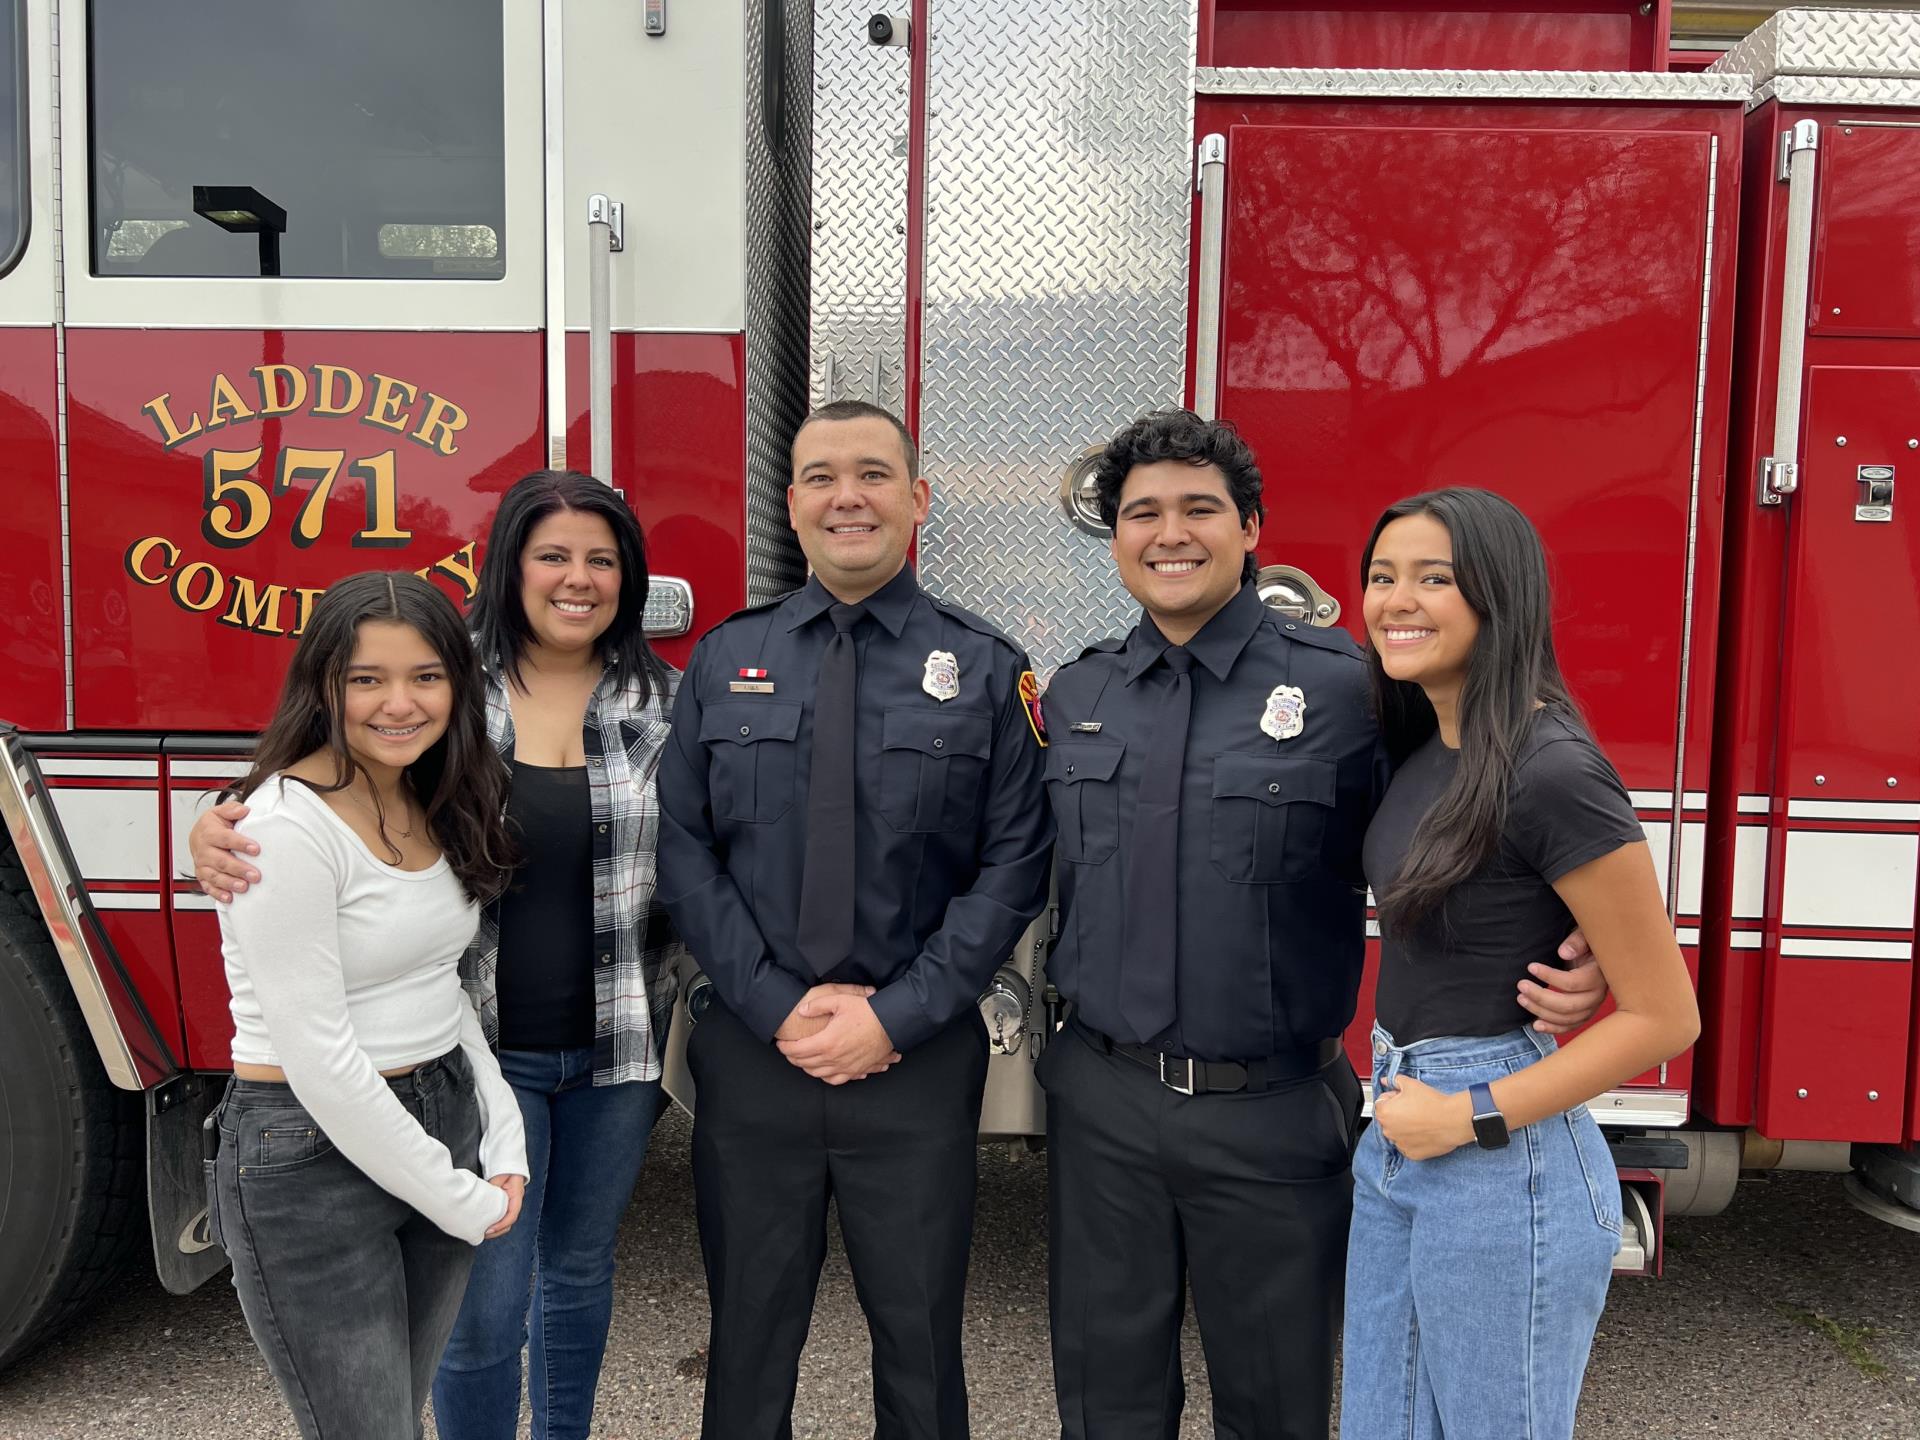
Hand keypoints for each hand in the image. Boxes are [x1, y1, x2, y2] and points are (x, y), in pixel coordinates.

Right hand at [189, 801, 258, 901]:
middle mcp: (204, 850)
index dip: (240, 844)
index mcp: (209, 833)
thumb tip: (244, 809)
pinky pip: (208, 887)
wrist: (198, 835)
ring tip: (244, 887)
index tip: (256, 849)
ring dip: (229, 883)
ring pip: (214, 876)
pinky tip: (229, 898)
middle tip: (255, 875)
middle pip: (221, 861)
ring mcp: (202, 865)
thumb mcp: (221, 812)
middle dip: (239, 869)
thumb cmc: (213, 825)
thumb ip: (232, 810)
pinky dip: (218, 894)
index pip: (225, 838)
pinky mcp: (202, 876)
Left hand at [484, 1175, 524, 1237]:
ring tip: (484, 1232)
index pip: (512, 1215)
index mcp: (516, 1196)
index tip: (490, 1229)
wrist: (509, 1164)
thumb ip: (494, 1186)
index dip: (501, 1224)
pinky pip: (502, 1217)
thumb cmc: (506, 1169)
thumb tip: (485, 1196)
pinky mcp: (505, 1205)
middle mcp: (515, 1202)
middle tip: (484, 1234)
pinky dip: (495, 1224)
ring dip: (496, 1229)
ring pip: (506, 1222)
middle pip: (509, 1222)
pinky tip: (487, 1225)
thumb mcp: (499, 1176)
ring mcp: (511, 1205)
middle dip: (497, 1231)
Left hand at [775, 992, 899, 1084]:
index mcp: (827, 1042)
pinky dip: (825, 1077)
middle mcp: (834, 1058)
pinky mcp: (856, 1070)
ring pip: (818, 1074)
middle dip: (793, 1058)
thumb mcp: (840, 1000)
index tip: (780, 1044)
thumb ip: (817, 1005)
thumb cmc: (867, 1011)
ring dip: (806, 1068)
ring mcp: (846, 1067)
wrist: (891, 1022)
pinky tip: (823, 1071)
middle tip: (788, 1051)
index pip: (798, 1050)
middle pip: (805, 1064)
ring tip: (802, 1060)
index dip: (786, 1047)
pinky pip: (836, 1080)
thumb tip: (802, 1011)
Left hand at [1371, 1075, 1473, 1159]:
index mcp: (1384, 1113)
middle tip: (1415, 1108)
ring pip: (1398, 1133)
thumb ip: (1394, 1080)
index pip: (1381, 1103)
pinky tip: (1424, 1132)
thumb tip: (1386, 1081)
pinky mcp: (1411, 1154)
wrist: (1453, 1120)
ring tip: (1421, 1120)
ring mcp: (1399, 1144)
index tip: (1404, 1098)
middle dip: (1398, 1113)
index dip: (1393, 1098)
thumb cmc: (1433, 1103)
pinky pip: (1408, 1145)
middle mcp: (1388, 1131)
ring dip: (1405, 1128)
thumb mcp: (1411, 1084)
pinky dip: (1413, 1140)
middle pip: (1389, 1119)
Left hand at [1517, 929, 1609, 1033]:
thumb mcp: (1584, 935)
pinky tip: (1535, 1024)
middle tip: (1521, 985)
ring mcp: (1592, 1008)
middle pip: (1568, 1005)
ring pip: (1567, 1018)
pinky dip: (1552, 1028)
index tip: (1530, 967)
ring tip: (1521, 999)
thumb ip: (1576, 942)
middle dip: (1541, 997)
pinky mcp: (1584, 1014)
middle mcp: (1597, 995)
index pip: (1573, 983)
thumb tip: (1564, 953)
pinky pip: (1569, 1026)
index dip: (1550, 977)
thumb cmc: (1587, 943)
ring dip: (1541, 1012)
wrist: (1595, 955)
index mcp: (1598, 975)